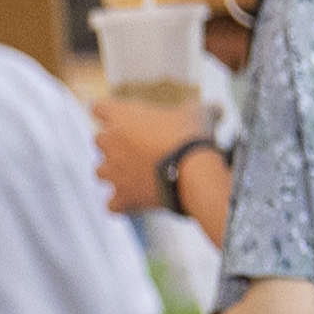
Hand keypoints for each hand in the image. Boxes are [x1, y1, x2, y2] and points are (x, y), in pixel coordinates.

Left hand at [93, 89, 209, 221]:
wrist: (195, 174)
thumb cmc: (193, 137)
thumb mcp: (199, 114)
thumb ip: (200, 109)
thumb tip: (216, 109)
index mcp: (121, 116)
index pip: (98, 108)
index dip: (111, 113)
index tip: (125, 117)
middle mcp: (109, 143)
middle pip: (98, 140)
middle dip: (115, 144)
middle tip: (139, 147)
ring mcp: (113, 172)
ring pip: (101, 172)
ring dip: (115, 173)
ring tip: (137, 176)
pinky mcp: (123, 197)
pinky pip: (113, 205)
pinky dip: (123, 204)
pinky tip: (138, 201)